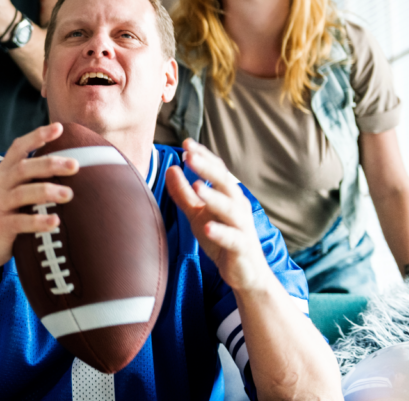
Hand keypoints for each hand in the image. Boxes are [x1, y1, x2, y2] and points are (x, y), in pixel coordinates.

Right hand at [0, 123, 77, 272]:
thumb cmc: (2, 216)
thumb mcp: (9, 192)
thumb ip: (28, 179)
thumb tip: (66, 168)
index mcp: (3, 173)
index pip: (19, 148)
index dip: (38, 136)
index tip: (59, 128)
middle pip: (24, 168)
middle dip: (50, 164)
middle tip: (75, 165)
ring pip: (22, 193)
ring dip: (47, 192)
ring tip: (69, 194)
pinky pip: (20, 222)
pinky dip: (38, 222)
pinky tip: (55, 222)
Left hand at [166, 139, 271, 291]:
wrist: (246, 273)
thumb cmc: (222, 239)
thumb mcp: (198, 214)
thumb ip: (184, 193)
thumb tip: (171, 168)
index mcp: (228, 196)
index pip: (217, 171)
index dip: (203, 157)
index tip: (186, 143)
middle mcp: (238, 207)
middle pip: (225, 183)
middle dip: (208, 169)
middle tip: (190, 156)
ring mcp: (242, 228)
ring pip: (230, 209)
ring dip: (214, 197)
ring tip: (197, 187)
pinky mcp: (242, 249)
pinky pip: (233, 239)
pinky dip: (220, 232)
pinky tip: (206, 228)